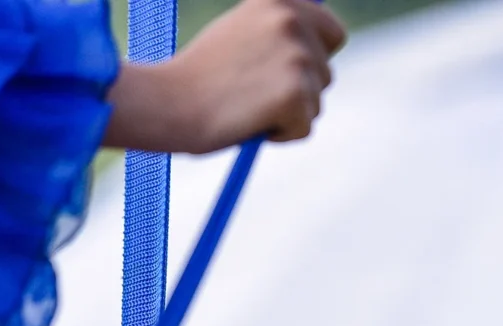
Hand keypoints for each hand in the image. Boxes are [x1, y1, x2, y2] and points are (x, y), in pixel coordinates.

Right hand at [102, 0, 346, 154]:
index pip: (332, 31)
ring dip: (288, 112)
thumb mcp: (242, 31)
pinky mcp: (296, 94)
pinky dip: (282, 134)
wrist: (169, 102)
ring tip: (247, 103)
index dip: (317, 55)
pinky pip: (305, 127)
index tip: (291, 69)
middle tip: (257, 90)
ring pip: (316, 101)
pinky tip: (250, 121)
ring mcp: (296, 57)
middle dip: (302, 88)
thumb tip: (322, 39)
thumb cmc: (201, 74)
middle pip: (326, 71)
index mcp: (279, 0)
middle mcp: (291, 21)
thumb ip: (278, 31)